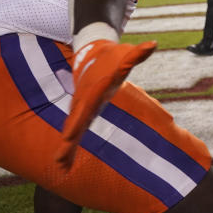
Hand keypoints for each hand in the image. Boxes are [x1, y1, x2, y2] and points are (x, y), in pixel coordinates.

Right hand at [57, 39, 156, 169]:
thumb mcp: (124, 55)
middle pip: (75, 125)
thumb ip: (137, 54)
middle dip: (68, 142)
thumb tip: (153, 44)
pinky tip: (65, 167)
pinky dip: (69, 149)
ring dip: (66, 151)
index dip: (77, 122)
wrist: (91, 56)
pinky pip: (75, 133)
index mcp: (93, 92)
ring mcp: (82, 110)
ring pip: (72, 132)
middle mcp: (84, 103)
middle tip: (59, 161)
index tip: (68, 137)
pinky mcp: (83, 114)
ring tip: (60, 168)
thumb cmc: (111, 57)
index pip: (85, 109)